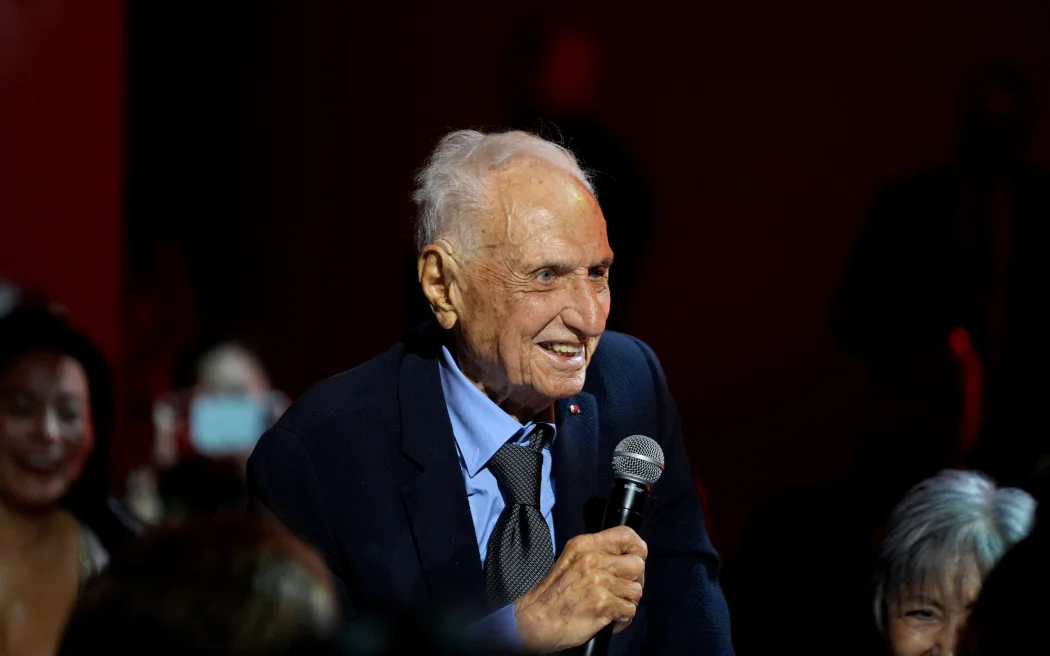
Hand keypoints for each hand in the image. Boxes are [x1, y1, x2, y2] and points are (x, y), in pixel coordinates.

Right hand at [514, 526, 646, 652]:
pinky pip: (630, 610)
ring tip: (612, 606)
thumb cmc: (553, 595)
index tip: (632, 563)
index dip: (637, 550)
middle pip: (638, 564)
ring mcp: (598, 581)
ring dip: (627, 602)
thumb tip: (625, 558)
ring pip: (636, 590)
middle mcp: (592, 559)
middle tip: (621, 591)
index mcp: (585, 545)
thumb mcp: (571, 560)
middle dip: (635, 581)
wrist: (535, 620)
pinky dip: (622, 619)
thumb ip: (596, 555)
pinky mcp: (602, 604)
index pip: (626, 535)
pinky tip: (608, 619)